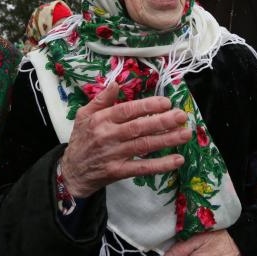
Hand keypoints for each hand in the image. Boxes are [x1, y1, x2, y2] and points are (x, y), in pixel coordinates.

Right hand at [61, 82, 191, 197]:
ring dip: (166, 140)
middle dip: (162, 121)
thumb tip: (116, 83)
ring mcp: (113, 155)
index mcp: (101, 120)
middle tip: (181, 116)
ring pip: (143, 146)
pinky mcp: (118, 172)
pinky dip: (160, 165)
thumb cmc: (81, 140)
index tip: (166, 102)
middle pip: (138, 127)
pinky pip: (142, 168)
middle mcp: (108, 136)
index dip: (147, 106)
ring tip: (185, 134)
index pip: (127, 110)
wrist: (71, 172)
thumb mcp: (84, 115)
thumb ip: (101, 99)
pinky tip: (177, 160)